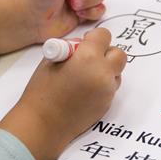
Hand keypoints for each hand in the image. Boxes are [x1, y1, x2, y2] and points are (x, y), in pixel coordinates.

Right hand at [0, 27, 126, 159]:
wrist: (43, 124)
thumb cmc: (41, 91)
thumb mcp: (51, 59)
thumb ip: (71, 49)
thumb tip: (83, 45)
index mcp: (88, 57)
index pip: (104, 36)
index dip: (94, 37)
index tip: (85, 42)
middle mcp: (103, 73)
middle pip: (119, 54)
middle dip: (106, 52)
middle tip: (89, 58)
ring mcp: (107, 91)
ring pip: (116, 72)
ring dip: (106, 70)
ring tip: (84, 77)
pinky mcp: (107, 105)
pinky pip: (110, 88)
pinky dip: (101, 85)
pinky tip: (83, 91)